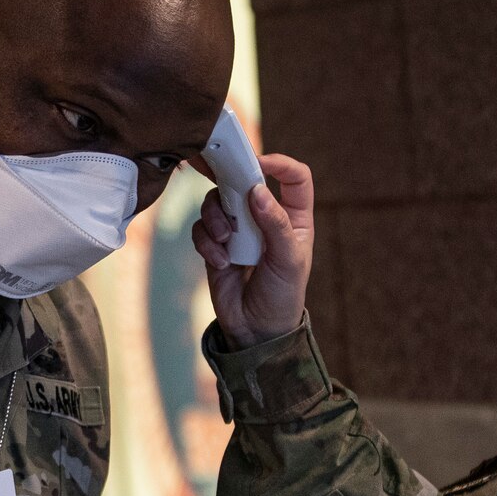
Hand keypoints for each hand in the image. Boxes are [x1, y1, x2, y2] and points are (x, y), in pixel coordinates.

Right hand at [191, 153, 313, 349]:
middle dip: (231, 187)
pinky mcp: (216, 244)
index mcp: (294, 217)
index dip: (279, 164)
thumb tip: (256, 190)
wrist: (256, 330)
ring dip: (216, 219)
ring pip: (217, 202)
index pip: (294, 178)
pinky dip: (207, 242)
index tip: (258, 165)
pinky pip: (202, 228)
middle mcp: (264, 217)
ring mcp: (238, 229)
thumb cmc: (282, 295)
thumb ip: (275, 223)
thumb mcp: (288, 259)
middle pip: (244, 181)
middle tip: (226, 196)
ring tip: (225, 242)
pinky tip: (220, 261)